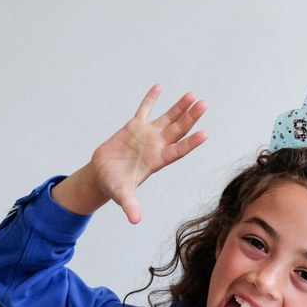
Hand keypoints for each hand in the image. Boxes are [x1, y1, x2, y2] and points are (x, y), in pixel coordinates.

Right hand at [90, 85, 207, 222]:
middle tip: (204, 104)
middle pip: (178, 130)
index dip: (190, 143)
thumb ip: (130, 205)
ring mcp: (147, 134)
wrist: (102, 175)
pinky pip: (144, 108)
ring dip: (179, 107)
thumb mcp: (122, 194)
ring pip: (167, 117)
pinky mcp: (134, 126)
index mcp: (157, 161)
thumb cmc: (114, 185)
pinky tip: (160, 86)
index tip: (204, 134)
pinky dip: (151, 98)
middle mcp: (157, 146)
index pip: (178, 151)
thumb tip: (135, 220)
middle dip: (190, 117)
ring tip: (192, 95)